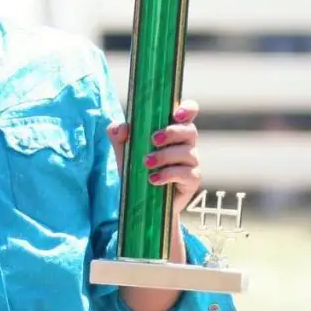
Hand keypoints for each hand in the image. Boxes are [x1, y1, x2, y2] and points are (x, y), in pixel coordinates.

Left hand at [106, 99, 201, 216]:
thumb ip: (118, 134)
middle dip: (172, 132)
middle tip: (153, 140)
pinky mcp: (192, 180)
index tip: (177, 113)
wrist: (141, 201)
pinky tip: (153, 179)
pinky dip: (168, 174)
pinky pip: (186, 173)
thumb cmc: (136, 169)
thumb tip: (122, 127)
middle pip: (190, 130)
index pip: (189, 112)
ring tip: (146, 163)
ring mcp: (192, 162)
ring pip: (187, 152)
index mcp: (173, 130)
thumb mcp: (123, 150)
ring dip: (164, 156)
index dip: (188, 108)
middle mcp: (186, 143)